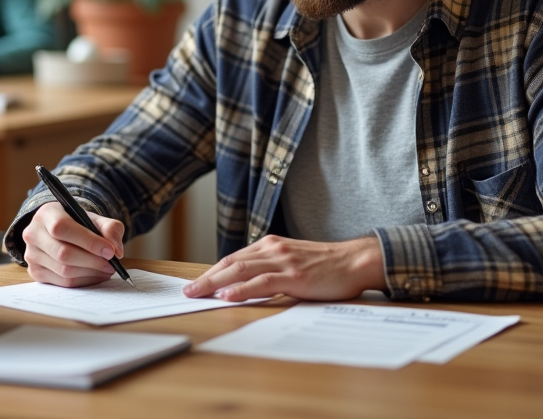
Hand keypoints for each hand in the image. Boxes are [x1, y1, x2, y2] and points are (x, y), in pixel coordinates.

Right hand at [21, 201, 125, 287]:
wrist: (57, 231)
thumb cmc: (77, 223)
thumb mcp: (94, 218)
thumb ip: (110, 229)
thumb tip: (116, 250)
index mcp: (46, 214)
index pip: (62, 228)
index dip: (88, 241)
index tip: (110, 250)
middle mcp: (33, 234)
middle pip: (63, 253)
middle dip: (92, 261)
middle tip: (111, 264)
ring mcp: (32, 255)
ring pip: (64, 271)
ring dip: (90, 273)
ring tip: (106, 269)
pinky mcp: (36, 272)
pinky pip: (63, 283)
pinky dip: (84, 281)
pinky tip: (95, 275)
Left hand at [182, 235, 386, 301]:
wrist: (355, 260)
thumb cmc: (326, 265)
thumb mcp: (292, 262)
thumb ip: (270, 269)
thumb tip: (245, 285)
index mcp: (270, 245)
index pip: (233, 258)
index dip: (211, 272)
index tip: (195, 283)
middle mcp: (272, 249)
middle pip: (230, 263)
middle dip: (206, 278)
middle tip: (187, 291)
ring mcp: (282, 260)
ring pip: (240, 271)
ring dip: (215, 283)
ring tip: (197, 293)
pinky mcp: (294, 275)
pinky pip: (262, 282)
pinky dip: (242, 289)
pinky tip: (228, 295)